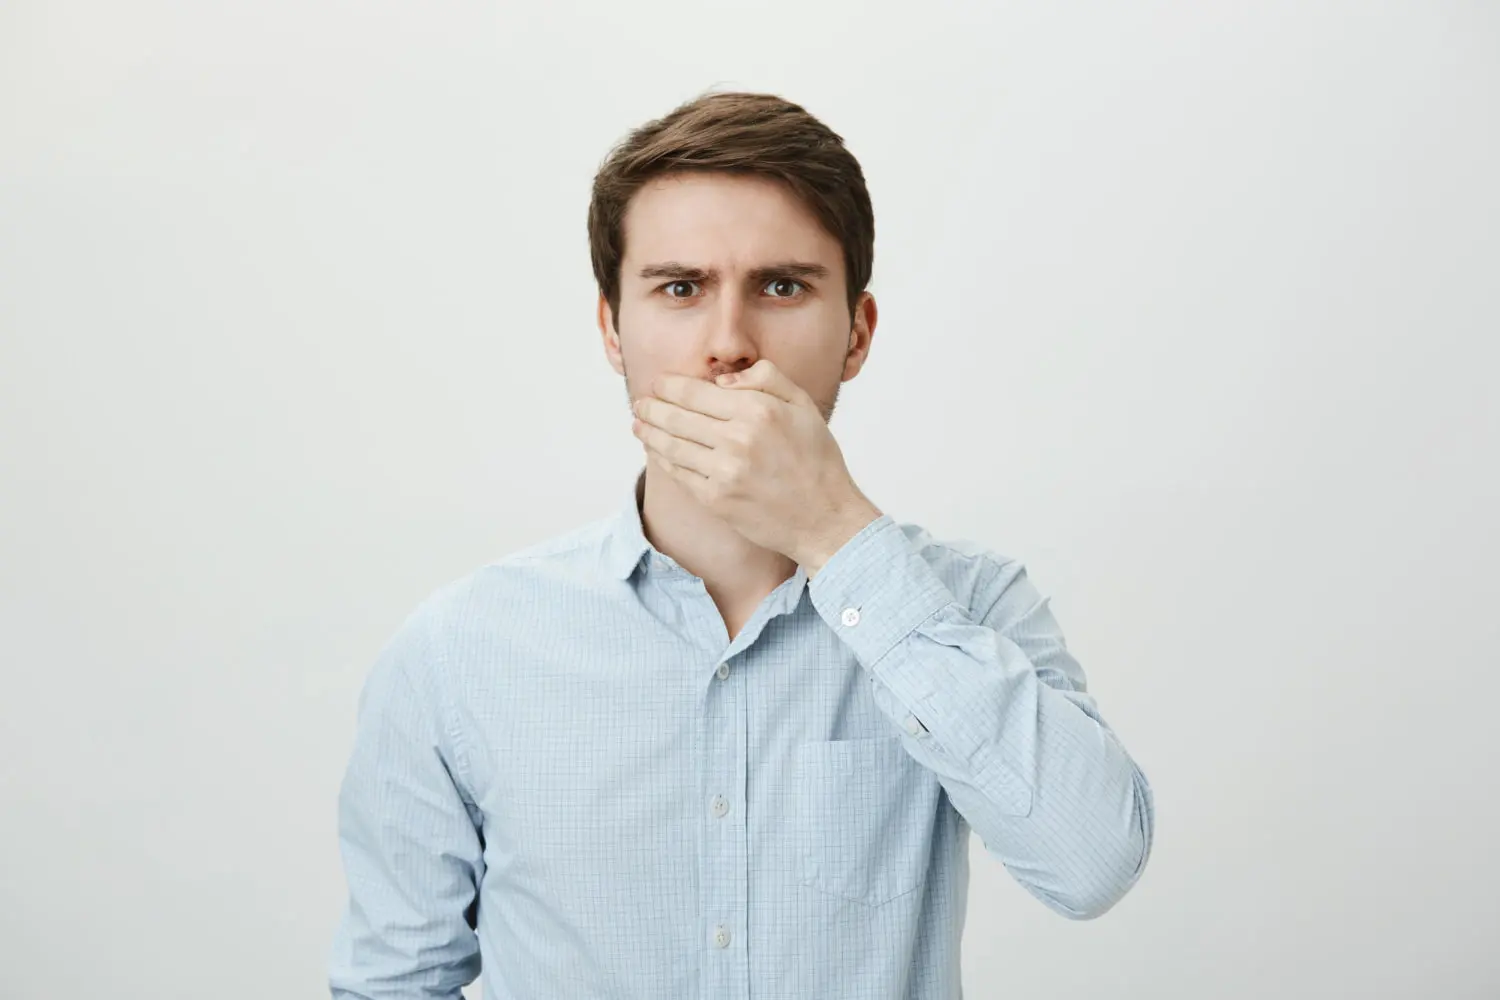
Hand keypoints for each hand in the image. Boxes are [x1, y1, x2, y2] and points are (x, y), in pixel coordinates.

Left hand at [631, 359, 881, 573]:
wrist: (824, 518)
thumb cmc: (817, 460)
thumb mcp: (803, 406)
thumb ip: (766, 379)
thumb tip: (721, 382)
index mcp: (757, 410)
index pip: (695, 392)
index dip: (668, 386)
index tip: (659, 383)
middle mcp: (737, 439)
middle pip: (675, 416)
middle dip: (650, 407)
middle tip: (640, 403)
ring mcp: (723, 471)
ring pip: (670, 444)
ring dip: (648, 432)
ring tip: (638, 424)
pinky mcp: (715, 499)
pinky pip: (678, 473)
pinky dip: (661, 458)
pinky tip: (655, 449)